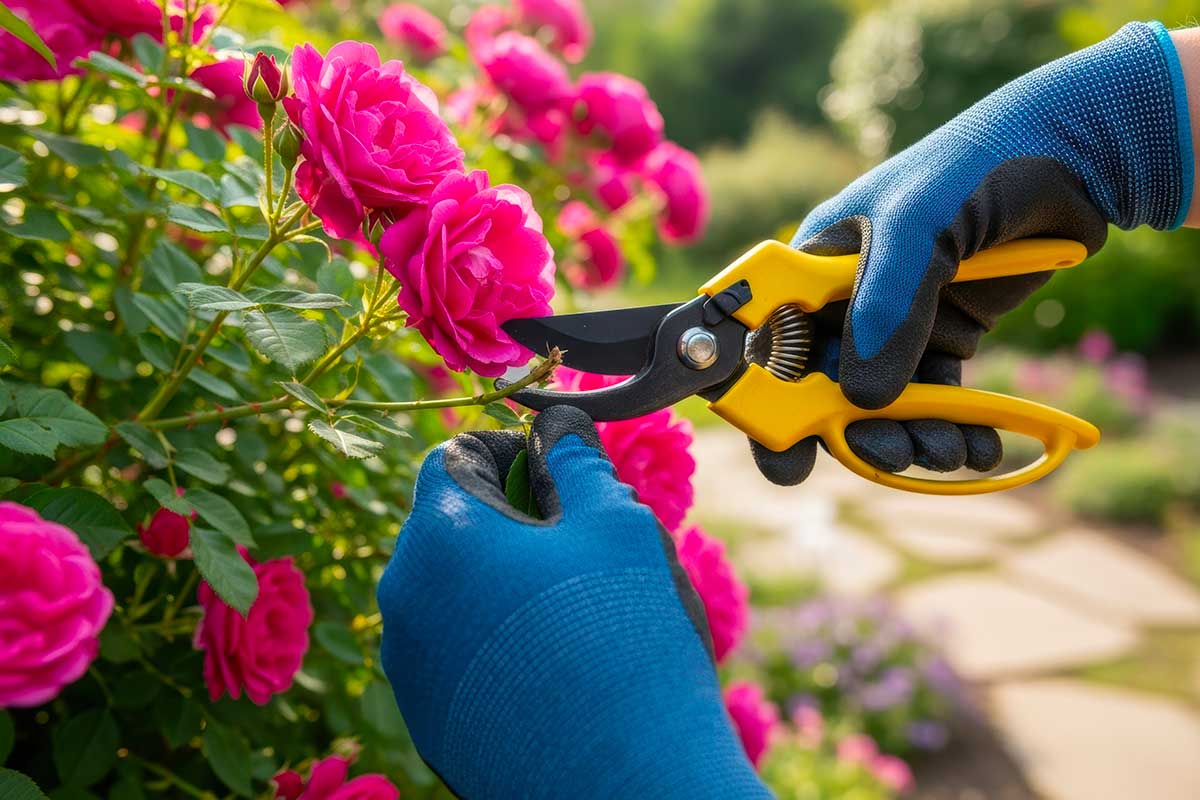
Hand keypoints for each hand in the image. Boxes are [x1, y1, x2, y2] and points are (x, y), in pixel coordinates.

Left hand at [377, 407, 769, 799]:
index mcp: (441, 536)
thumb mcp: (617, 523)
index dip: (512, 453)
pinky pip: (454, 652)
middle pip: (450, 525)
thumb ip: (575, 459)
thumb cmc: (626, 639)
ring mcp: (410, 669)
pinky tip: (556, 666)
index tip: (561, 480)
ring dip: (502, 581)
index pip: (455, 456)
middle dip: (510, 520)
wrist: (628, 784)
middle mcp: (404, 599)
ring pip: (451, 591)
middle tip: (581, 549)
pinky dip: (495, 641)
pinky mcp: (430, 723)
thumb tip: (555, 426)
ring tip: (575, 613)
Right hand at [751, 21, 1191, 485]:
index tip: (788, 456)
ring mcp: (897, 320)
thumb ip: (887, 308)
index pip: (771, 341)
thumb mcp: (918, 226)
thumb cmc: (976, 168)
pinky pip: (936, 397)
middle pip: (826, 385)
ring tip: (949, 449)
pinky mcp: (946, 335)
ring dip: (911, 436)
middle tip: (892, 455)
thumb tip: (862, 399)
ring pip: (884, 401)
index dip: (769, 403)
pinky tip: (979, 445)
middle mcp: (848, 298)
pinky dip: (955, 427)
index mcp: (815, 264)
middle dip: (854, 430)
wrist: (1074, 154)